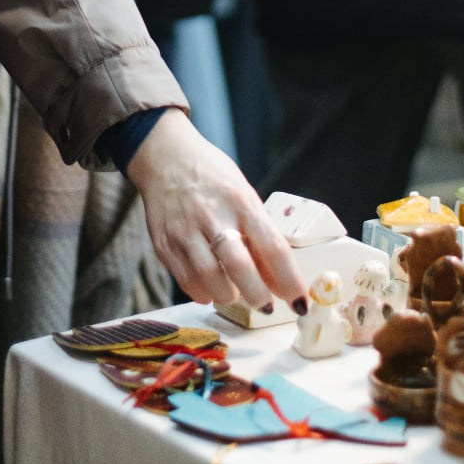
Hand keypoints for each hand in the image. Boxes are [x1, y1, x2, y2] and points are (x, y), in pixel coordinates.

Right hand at [126, 109, 304, 312]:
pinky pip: (185, 280)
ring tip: (236, 295)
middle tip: (266, 305)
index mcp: (240, 201)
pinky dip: (202, 292)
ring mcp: (184, 231)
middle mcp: (212, 216)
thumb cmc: (212, 175)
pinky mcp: (164, 243)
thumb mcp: (243, 192)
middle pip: (240, 267)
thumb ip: (257, 230)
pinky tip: (211, 289)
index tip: (299, 300)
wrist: (165, 157)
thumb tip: (276, 274)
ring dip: (228, 296)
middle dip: (258, 295)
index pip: (272, 247)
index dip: (289, 280)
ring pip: (209, 278)